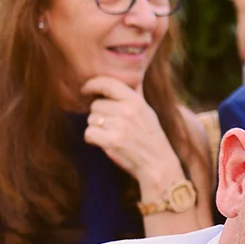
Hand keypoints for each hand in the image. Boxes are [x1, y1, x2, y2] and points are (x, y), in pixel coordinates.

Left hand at [80, 76, 182, 195]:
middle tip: (109, 125)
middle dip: (98, 115)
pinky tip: (102, 143)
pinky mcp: (112, 142)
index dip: (92, 84)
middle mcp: (128, 111)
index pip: (107, 83)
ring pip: (91, 119)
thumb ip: (137, 95)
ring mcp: (119, 126)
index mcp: (136, 101)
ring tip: (109, 135)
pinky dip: (92, 139)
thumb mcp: (149, 113)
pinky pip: (89, 133)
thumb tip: (136, 78)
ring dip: (96, 128)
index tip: (85, 90)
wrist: (158, 165)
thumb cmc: (152, 139)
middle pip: (95, 105)